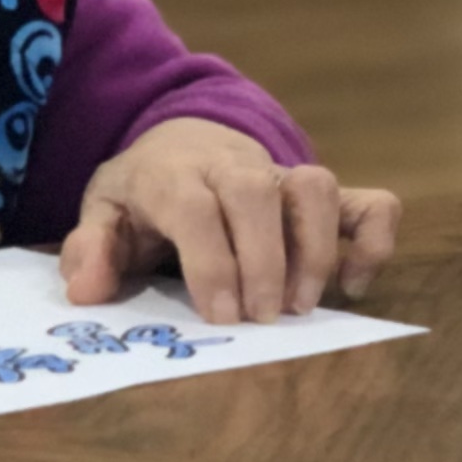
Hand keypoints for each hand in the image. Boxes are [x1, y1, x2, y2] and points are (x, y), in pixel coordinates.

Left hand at [58, 119, 401, 322]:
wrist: (181, 141)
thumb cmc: (145, 193)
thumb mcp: (104, 213)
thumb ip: (92, 250)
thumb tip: (86, 291)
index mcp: (174, 172)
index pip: (195, 207)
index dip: (211, 261)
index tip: (221, 316)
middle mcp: (234, 165)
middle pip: (257, 193)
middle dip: (264, 260)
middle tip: (262, 319)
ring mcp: (284, 175)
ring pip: (315, 189)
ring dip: (317, 250)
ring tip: (302, 307)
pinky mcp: (321, 193)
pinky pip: (368, 201)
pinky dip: (374, 239)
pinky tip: (354, 285)